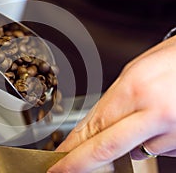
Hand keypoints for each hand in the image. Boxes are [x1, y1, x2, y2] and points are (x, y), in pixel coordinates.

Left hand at [48, 35, 175, 172]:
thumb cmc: (175, 59)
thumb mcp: (136, 71)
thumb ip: (115, 102)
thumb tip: (95, 129)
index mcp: (136, 89)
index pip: (94, 126)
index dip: (72, 147)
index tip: (58, 159)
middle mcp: (155, 112)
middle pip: (107, 148)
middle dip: (79, 163)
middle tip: (61, 171)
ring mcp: (173, 131)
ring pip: (137, 151)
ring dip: (131, 141)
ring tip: (147, 114)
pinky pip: (158, 147)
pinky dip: (152, 138)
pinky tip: (163, 117)